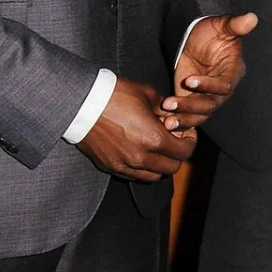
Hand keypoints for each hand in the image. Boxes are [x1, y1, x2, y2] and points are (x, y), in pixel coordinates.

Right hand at [76, 78, 194, 180]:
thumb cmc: (114, 95)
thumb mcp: (147, 94)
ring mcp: (123, 165)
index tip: (187, 133)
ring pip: (153, 176)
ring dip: (160, 164)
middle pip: (171, 168)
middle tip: (174, 140)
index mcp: (153, 139)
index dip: (190, 142)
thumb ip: (165, 109)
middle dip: (177, 154)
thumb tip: (173, 118)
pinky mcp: (110, 167)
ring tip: (156, 147)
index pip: (184, 152)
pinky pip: (133, 175)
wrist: (81, 104)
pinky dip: (142, 168)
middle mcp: (140, 158)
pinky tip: (140, 152)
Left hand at [165, 13, 258, 131]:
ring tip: (167, 120)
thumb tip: (252, 18)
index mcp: (232, 72)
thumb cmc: (212, 31)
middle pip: (210, 105)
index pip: (224, 85)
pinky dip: (179, 122)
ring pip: (199, 115)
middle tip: (171, 104)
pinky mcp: (192, 100)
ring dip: (183, 119)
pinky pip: (188, 115)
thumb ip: (236, 25)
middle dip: (190, 106)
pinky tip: (166, 124)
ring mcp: (206, 96)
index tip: (190, 80)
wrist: (196, 37)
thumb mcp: (223, 25)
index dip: (208, 85)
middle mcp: (221, 89)